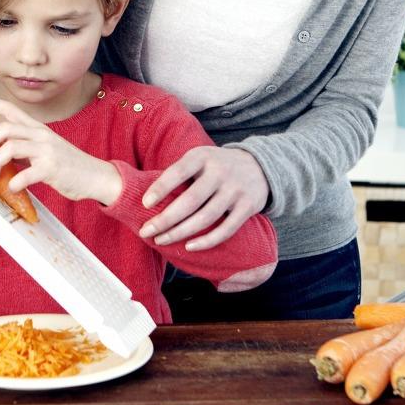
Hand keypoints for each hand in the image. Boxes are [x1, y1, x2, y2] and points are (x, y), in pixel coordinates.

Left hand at [0, 96, 122, 205]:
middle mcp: (41, 135)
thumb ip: (24, 147)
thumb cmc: (67, 164)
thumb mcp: (45, 148)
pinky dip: (13, 182)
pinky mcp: (51, 168)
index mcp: (37, 128)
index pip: (10, 109)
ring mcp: (47, 150)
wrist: (95, 176)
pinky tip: (12, 188)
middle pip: (5, 128)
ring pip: (11, 148)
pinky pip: (25, 174)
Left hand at [139, 146, 268, 250]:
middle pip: (190, 200)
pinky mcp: (248, 207)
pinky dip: (206, 241)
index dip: (161, 188)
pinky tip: (188, 247)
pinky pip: (226, 229)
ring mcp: (235, 190)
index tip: (145, 204)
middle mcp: (220, 172)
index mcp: (202, 156)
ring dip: (180, 232)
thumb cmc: (216, 166)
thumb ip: (179, 173)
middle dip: (165, 219)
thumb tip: (146, 198)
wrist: (259, 166)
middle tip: (146, 232)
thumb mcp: (199, 159)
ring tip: (161, 240)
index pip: (178, 172)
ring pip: (205, 217)